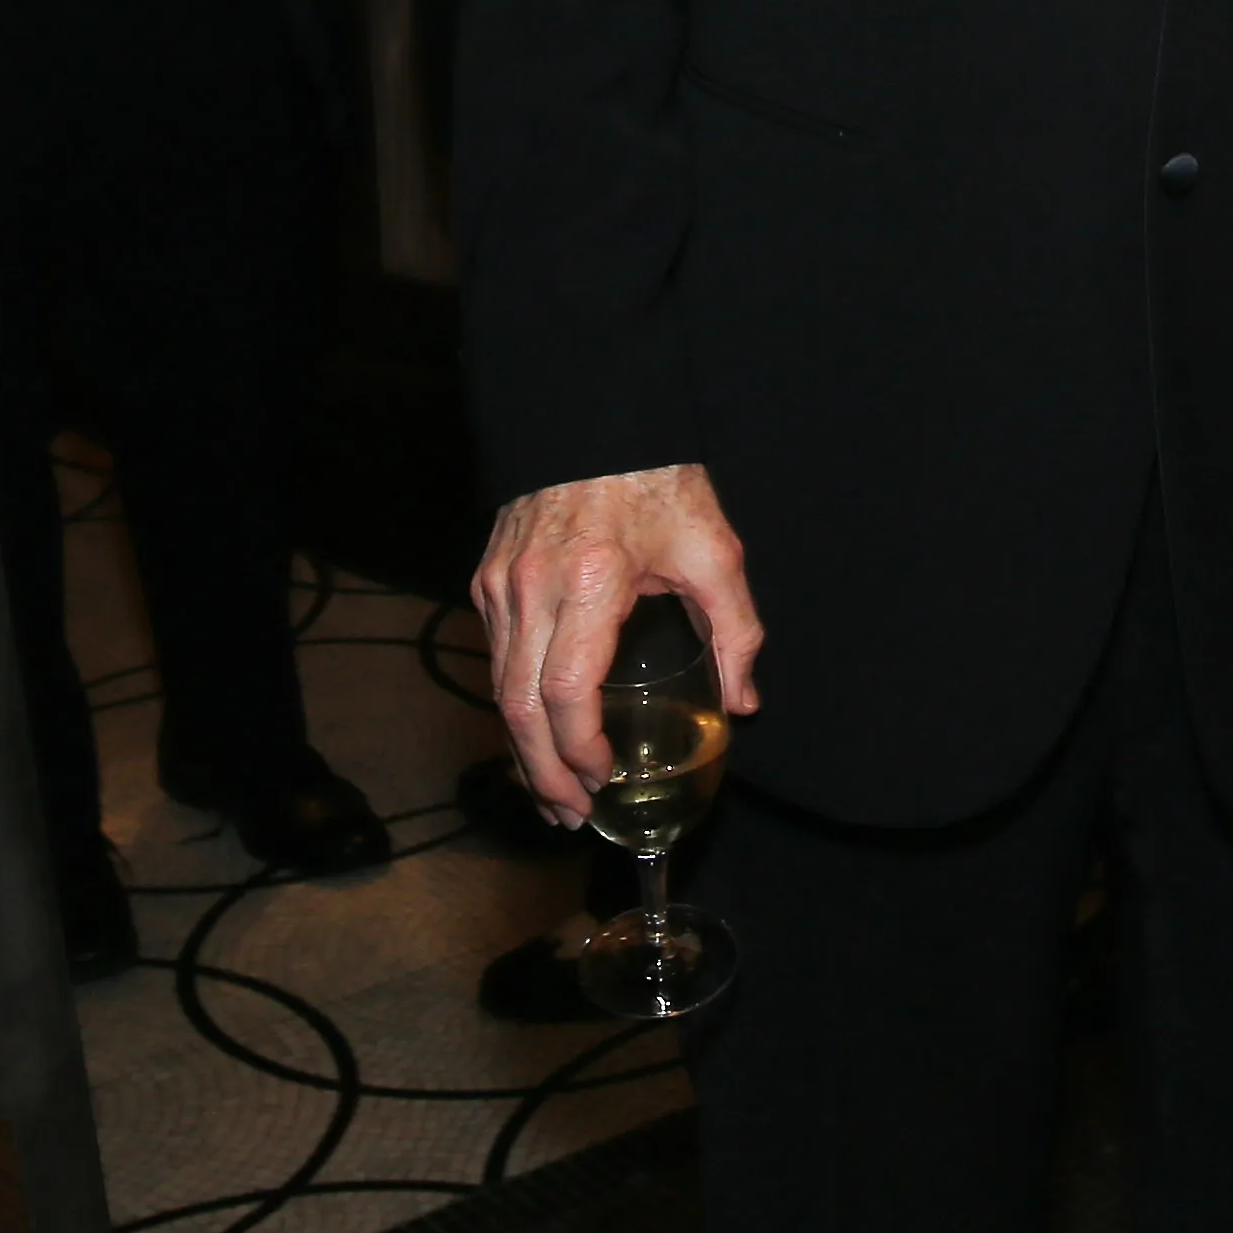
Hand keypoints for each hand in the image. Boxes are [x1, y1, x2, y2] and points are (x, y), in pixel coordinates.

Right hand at [470, 464, 762, 826]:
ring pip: (497, 687)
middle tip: (569, 815)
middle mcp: (533, 586)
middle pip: (518, 705)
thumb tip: (744, 702)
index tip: (604, 779)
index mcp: (591, 580)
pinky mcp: (488, 579)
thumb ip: (736, 630)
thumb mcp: (714, 550)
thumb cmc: (659, 482)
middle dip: (542, 772)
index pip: (567, 689)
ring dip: (521, 749)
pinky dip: (512, 707)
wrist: (598, 417)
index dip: (578, 749)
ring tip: (552, 793)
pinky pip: (493, 658)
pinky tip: (534, 737)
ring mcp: (501, 584)